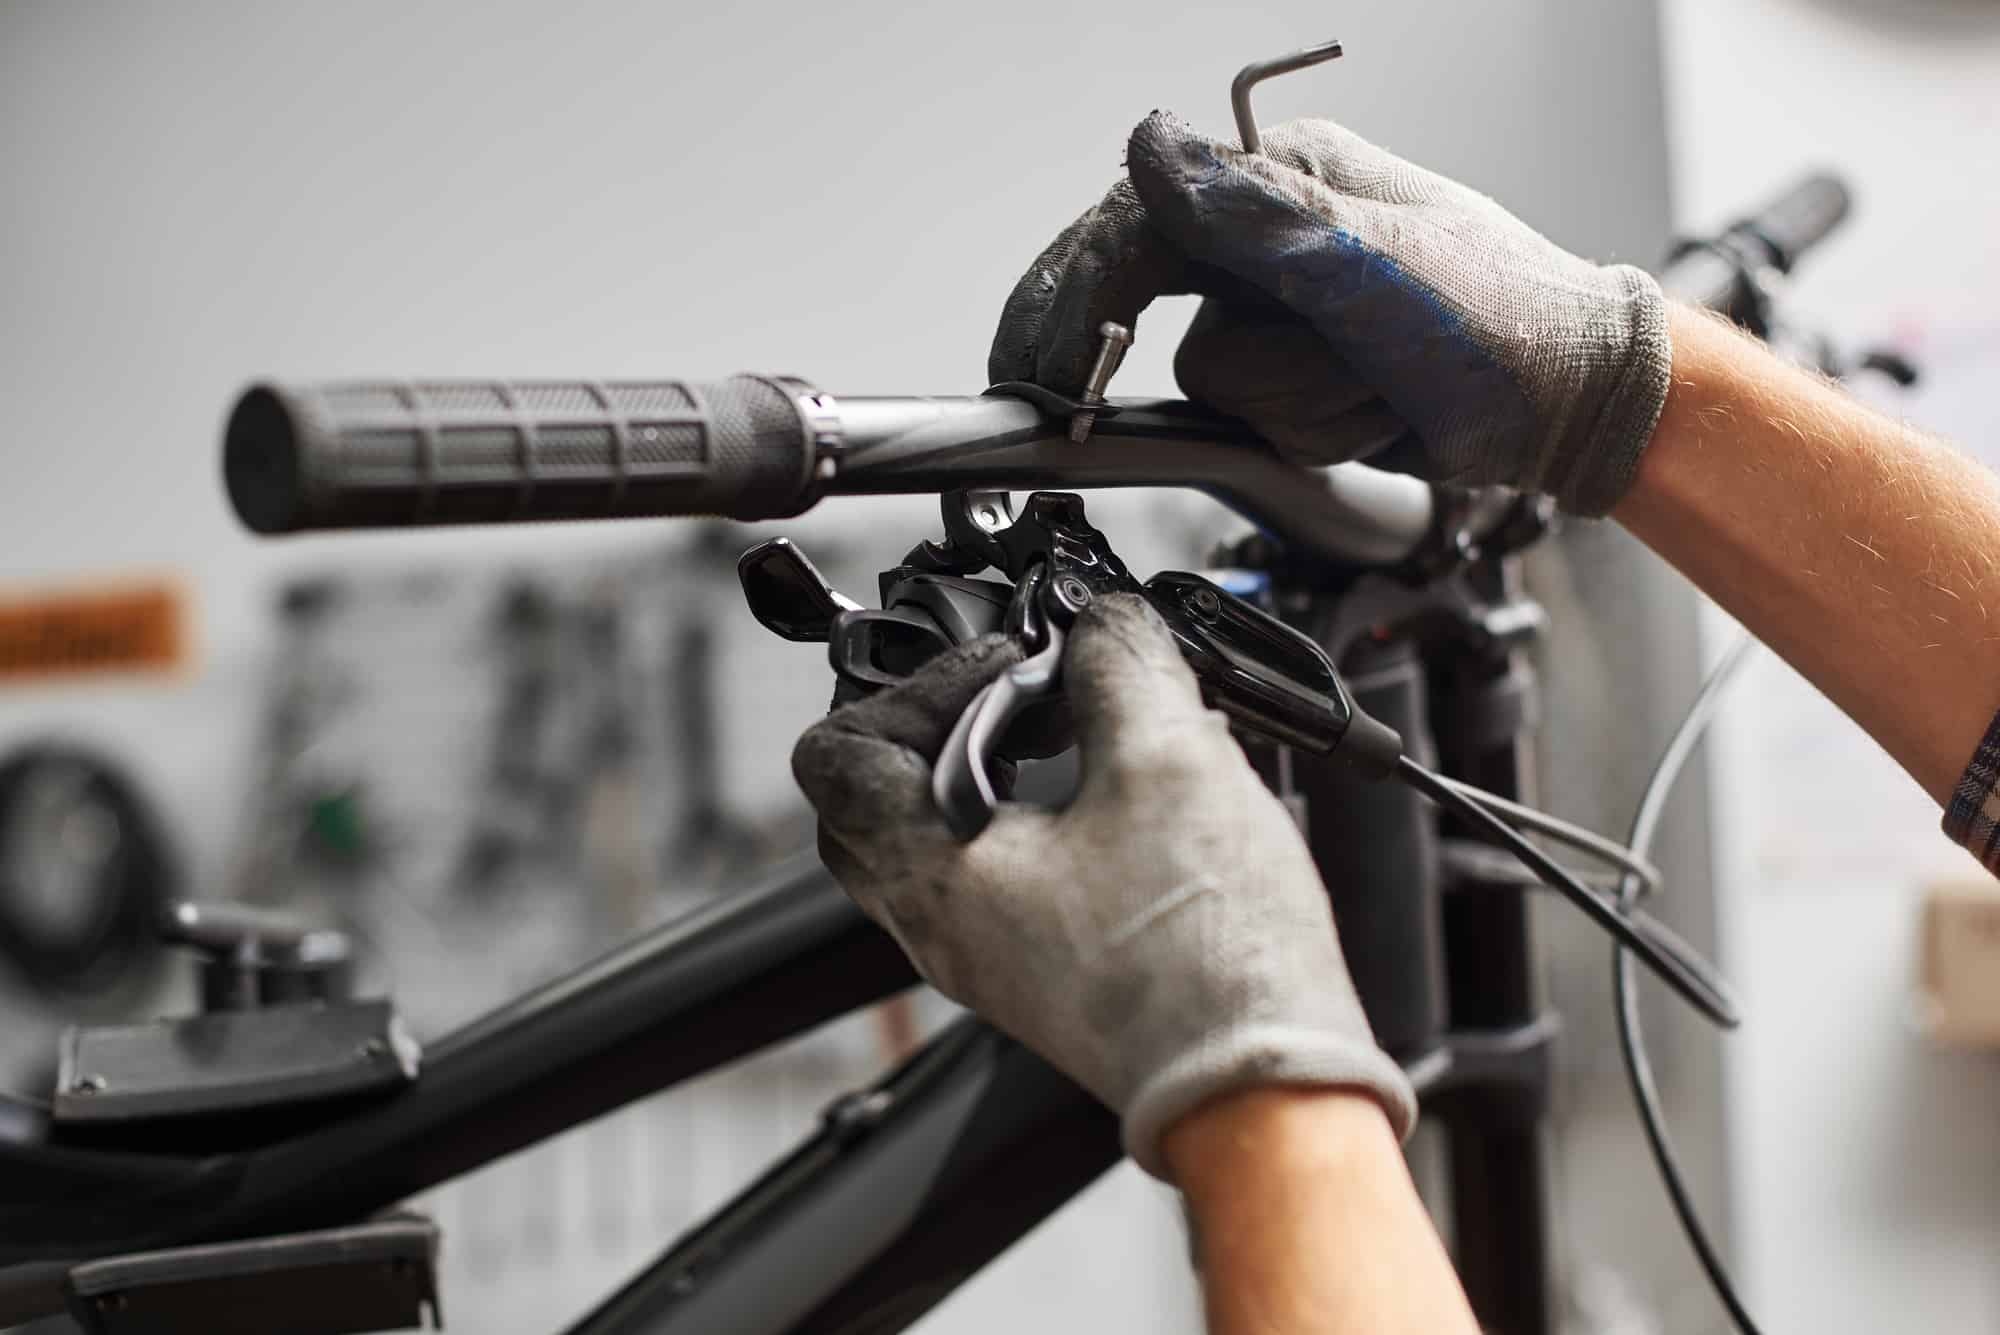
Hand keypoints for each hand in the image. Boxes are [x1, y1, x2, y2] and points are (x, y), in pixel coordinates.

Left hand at [791, 594, 1413, 1176]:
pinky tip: (1115, 795)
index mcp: (934, 877)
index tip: (1010, 663)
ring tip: (1076, 735)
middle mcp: (941, 927)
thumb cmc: (1211, 960)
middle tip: (1017, 693)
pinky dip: (1031, 817)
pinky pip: (996, 876)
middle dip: (936, 724)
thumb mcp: (1169, 760)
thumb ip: (1121, 662)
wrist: (1269, 1089)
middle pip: (872, 799)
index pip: (837, 757)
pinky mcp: (1044, 972)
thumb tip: (1103, 619)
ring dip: (989, 768)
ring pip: (937, 838)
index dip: (918, 683)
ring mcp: (990, 957)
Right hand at [989, 113, 1672, 515]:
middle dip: (1142, 343)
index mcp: (1285, 177)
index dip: (1078, 293)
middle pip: (1147, 299)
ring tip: (1373, 388)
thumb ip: (1255, 215)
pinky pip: (1246, 418)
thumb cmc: (1502, 321)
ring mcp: (1277, 309)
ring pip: (1207, 378)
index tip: (1043, 364)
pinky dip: (1310, 430)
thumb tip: (1150, 146)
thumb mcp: (1375, 266)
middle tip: (1059, 391)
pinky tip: (1371, 413)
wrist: (1570, 407)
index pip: (1140, 226)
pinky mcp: (1290, 372)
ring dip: (1295, 403)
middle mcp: (1268, 236)